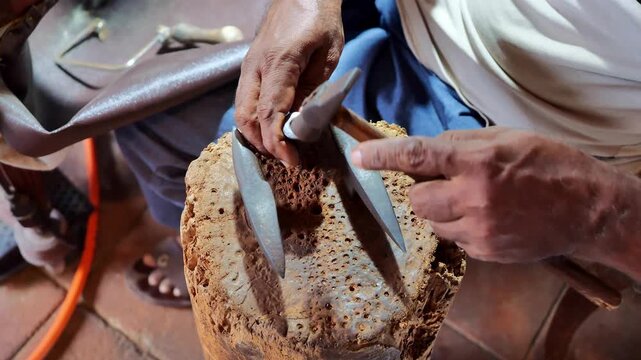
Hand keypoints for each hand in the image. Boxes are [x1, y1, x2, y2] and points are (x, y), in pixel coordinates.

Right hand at [235, 0, 343, 165]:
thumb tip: (301, 122)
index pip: (269, 113)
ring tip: (279, 148)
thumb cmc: (320, 19)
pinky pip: (244, 101)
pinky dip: (253, 121)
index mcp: (279, 63)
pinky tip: (270, 129)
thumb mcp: (329, 54)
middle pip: (246, 118)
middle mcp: (255, 67)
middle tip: (286, 158)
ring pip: (240, 111)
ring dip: (256, 135)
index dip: (278, 143)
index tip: (291, 161)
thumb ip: (313, 89)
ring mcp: (248, 67)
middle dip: (263, 144)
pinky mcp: (248, 68)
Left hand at [351, 127, 633, 263]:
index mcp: (477, 162)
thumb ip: (461, 145)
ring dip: (441, 210)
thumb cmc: (549, 164)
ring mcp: (479, 230)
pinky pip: (454, 239)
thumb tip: (425, 151)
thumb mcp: (506, 138)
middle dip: (423, 191)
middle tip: (446, 182)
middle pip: (416, 200)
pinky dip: (461, 227)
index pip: (416, 157)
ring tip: (474, 201)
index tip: (359, 156)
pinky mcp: (484, 252)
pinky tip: (488, 218)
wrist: (588, 209)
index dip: (382, 156)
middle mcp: (473, 197)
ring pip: (432, 222)